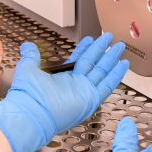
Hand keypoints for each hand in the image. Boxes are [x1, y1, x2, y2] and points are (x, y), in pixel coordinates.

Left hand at [0, 33, 128, 151]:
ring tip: (121, 46)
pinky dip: (116, 74)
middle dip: (102, 50)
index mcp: (62, 78)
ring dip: (112, 58)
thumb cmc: (28, 96)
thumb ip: (31, 56)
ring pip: (102, 71)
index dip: (85, 49)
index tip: (91, 38)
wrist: (31, 113)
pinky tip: (123, 64)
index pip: (78, 60)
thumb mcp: (28, 68)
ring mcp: (84, 92)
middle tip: (111, 38)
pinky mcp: (91, 99)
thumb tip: (28, 46)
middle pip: (93, 64)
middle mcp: (75, 85)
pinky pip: (107, 85)